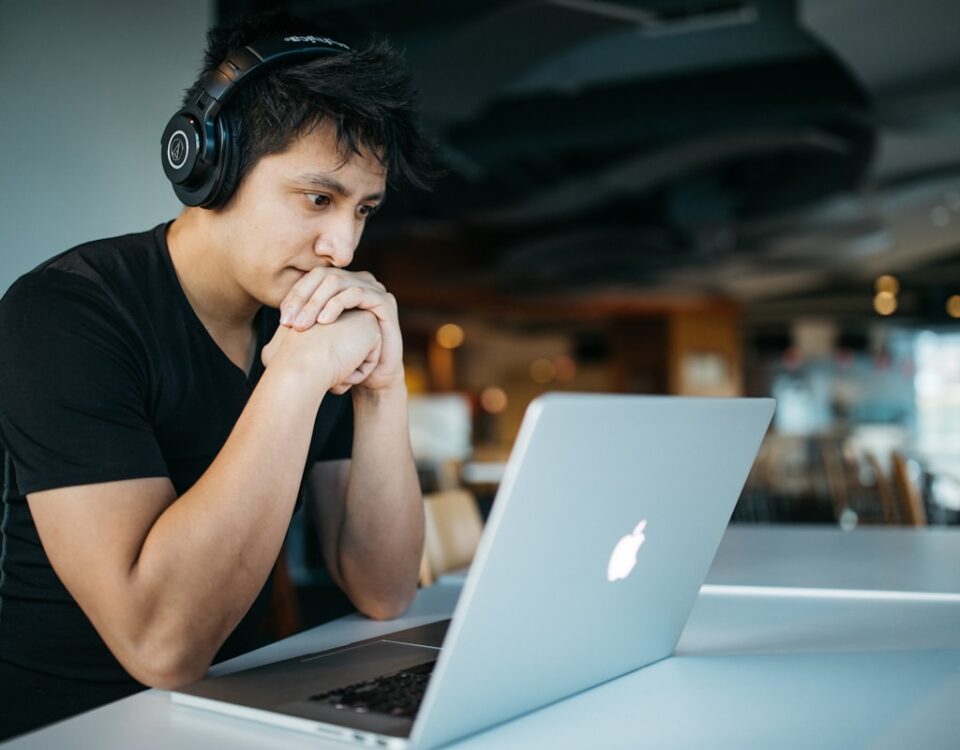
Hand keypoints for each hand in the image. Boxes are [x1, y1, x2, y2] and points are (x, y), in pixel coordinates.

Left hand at [279, 268, 403, 391]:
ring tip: (303, 325)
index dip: (295, 295)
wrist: (372, 378)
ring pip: (338, 282)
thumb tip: (277, 317)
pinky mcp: (385, 301)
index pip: (312, 278)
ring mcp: (374, 289)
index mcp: (342, 285)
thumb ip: (303, 321)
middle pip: (323, 276)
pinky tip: (324, 322)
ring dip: (316, 303)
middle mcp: (358, 281)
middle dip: (303, 299)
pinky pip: (357, 293)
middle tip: (290, 323)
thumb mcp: (318, 337)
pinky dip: (337, 305)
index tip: (282, 320)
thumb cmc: (344, 358)